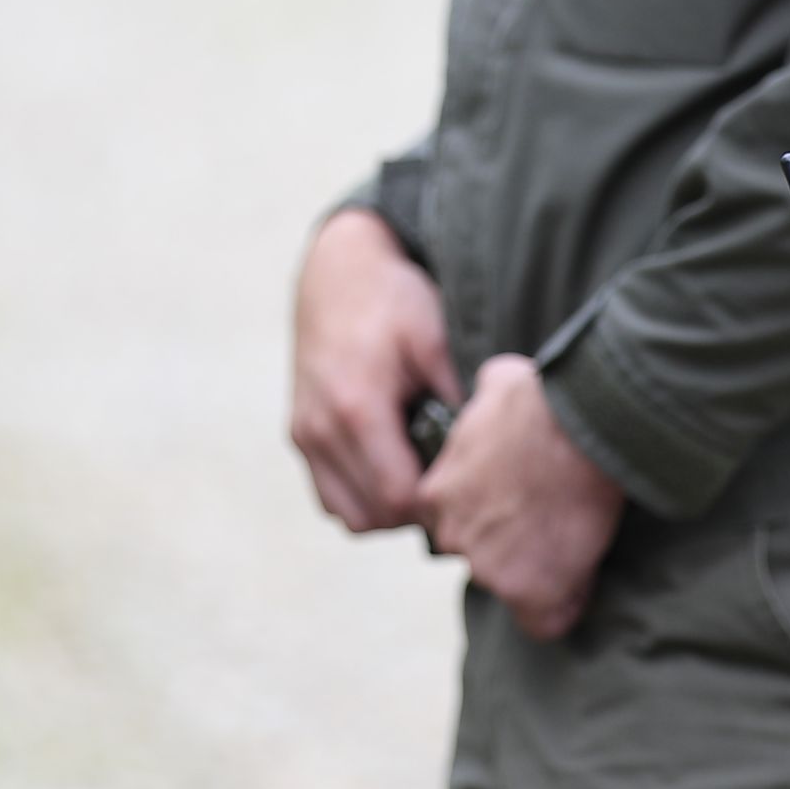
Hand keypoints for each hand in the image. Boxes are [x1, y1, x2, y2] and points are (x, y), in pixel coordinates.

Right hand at [289, 207, 456, 533]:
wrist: (338, 271)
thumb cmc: (393, 300)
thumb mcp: (436, 339)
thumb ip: (458, 399)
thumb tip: (490, 451)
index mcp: (356, 408)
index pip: (399, 498)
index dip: (439, 502)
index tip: (469, 482)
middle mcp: (320, 430)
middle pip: (374, 517)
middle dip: (417, 511)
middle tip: (454, 481)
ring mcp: (305, 435)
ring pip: (349, 514)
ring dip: (387, 509)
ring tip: (424, 473)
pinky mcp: (299, 435)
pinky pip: (331, 495)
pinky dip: (362, 496)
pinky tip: (395, 465)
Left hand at [418, 353, 624, 639]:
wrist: (579, 424)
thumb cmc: (543, 397)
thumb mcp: (495, 384)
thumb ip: (483, 402)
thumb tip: (493, 390)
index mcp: (435, 493)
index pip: (454, 522)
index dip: (492, 515)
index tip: (522, 501)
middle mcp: (453, 535)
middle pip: (481, 556)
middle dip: (513, 544)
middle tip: (553, 516)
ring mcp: (489, 567)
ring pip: (513, 584)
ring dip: (542, 570)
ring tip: (576, 537)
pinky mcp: (530, 591)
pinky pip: (547, 620)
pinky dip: (566, 605)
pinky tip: (583, 579)